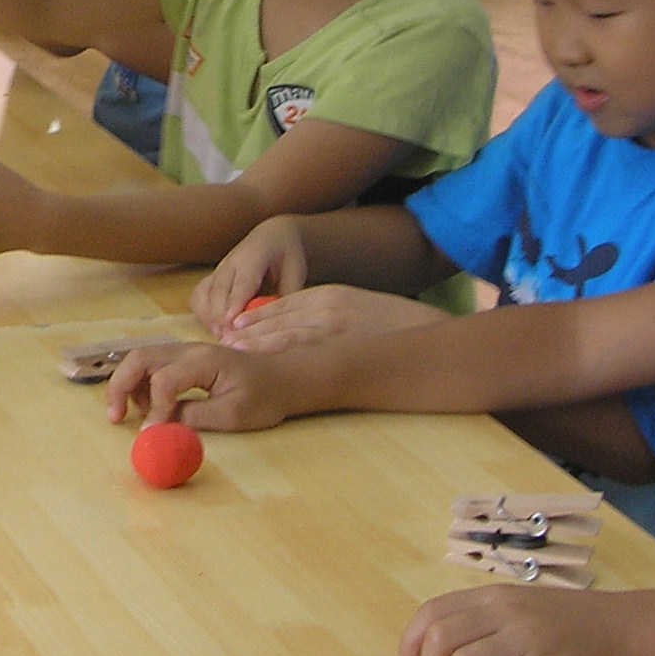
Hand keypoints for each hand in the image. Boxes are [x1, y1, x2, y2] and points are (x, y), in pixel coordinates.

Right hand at [104, 338, 308, 431]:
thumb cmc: (265, 396)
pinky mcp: (186, 360)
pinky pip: (153, 365)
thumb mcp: (234, 415)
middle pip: (139, 358)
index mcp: (203, 361)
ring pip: (141, 359)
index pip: (163, 381)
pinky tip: (152, 407)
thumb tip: (160, 426)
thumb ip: (195, 417)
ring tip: (138, 415)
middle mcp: (188, 349)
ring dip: (129, 385)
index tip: (152, 434)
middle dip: (119, 386)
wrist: (285, 377)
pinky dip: (142, 384)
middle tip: (114, 417)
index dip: (154, 409)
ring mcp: (185, 352)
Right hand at [194, 214, 310, 332]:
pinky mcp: (212, 277)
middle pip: (219, 290)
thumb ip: (289, 294)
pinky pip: (198, 295)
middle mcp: (231, 262)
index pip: (243, 282)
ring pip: (204, 292)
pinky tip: (214, 328)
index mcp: (254, 256)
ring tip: (220, 336)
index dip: (235, 302)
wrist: (272, 235)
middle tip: (228, 339)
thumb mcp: (296, 270)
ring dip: (208, 316)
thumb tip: (282, 319)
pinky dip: (201, 312)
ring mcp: (218, 269)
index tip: (231, 322)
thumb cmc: (287, 253)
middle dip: (220, 316)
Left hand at [225, 283, 450, 353]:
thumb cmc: (395, 325)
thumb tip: (292, 328)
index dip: (256, 314)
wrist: (431, 333)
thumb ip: (326, 312)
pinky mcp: (343, 346)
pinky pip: (304, 350)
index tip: (234, 323)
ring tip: (233, 349)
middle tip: (224, 338)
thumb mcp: (356, 305)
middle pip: (279, 316)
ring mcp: (336, 328)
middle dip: (249, 327)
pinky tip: (262, 361)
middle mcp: (329, 308)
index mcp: (331, 295)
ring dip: (257, 341)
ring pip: (287, 333)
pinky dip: (279, 353)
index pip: (284, 303)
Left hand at [399, 584, 637, 655]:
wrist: (623, 628)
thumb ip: (480, 616)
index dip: (410, 642)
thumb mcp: (519, 604)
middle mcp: (504, 612)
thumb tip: (432, 643)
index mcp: (492, 595)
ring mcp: (524, 640)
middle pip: (440, 640)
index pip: (431, 613)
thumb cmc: (567, 620)